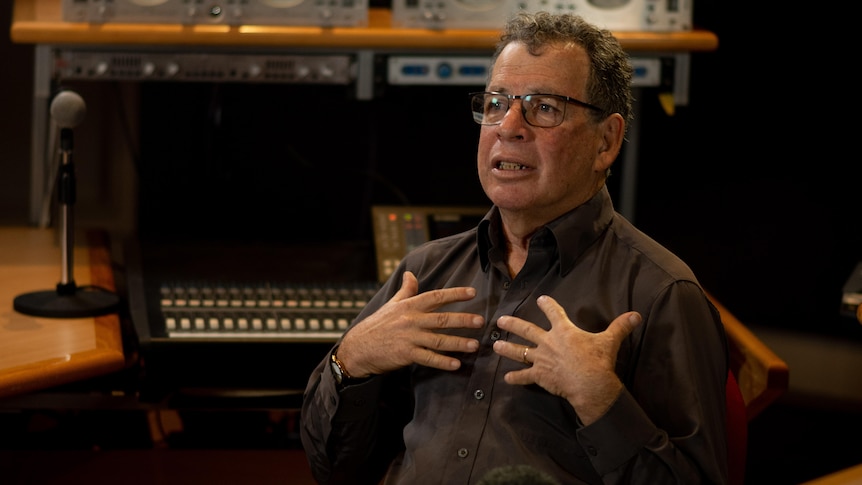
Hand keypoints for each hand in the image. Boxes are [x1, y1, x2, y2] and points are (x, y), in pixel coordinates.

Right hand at [336, 271, 484, 377]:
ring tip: (474, 345)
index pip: (436, 296)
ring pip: (438, 340)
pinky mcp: (406, 354)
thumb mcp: (391, 304)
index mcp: (409, 306)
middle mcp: (411, 320)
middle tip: (481, 321)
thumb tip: (411, 274)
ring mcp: (409, 338)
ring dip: (458, 343)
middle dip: (463, 320)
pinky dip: (443, 362)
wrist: (358, 348)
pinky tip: (456, 364)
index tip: (472, 292)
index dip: (455, 294)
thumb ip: (406, 291)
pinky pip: (428, 358)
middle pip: (441, 319)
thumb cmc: (377, 325)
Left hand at [493, 295, 641, 424]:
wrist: (589, 383)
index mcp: (564, 331)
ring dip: (507, 348)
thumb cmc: (598, 360)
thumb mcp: (609, 341)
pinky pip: (524, 377)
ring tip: (495, 345)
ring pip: (519, 352)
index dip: (547, 305)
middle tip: (500, 320)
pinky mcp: (539, 376)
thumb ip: (621, 326)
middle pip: (526, 330)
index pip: (553, 312)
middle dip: (512, 324)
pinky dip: (516, 378)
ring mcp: (541, 359)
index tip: (541, 299)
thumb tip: (637, 315)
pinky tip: (506, 378)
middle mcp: (548, 342)